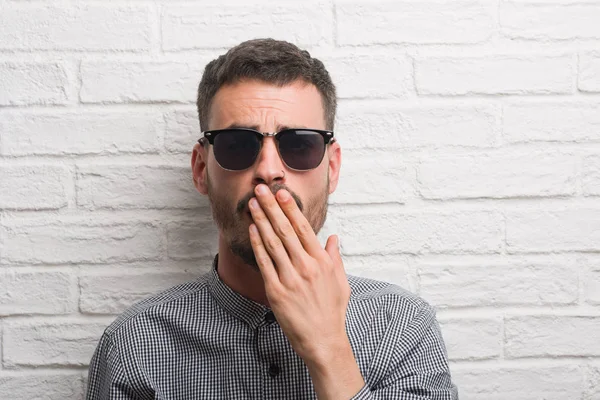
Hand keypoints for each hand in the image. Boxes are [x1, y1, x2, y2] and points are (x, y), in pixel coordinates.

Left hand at [248, 184, 350, 361]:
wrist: (323, 341)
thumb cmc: (332, 312)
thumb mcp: (341, 282)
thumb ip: (335, 257)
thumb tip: (333, 238)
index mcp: (321, 262)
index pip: (304, 228)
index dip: (290, 209)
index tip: (281, 193)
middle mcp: (306, 266)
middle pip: (285, 230)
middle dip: (272, 207)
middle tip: (262, 190)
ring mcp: (290, 278)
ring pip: (273, 243)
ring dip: (262, 221)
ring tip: (253, 204)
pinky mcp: (276, 291)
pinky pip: (265, 263)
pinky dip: (257, 245)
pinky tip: (252, 231)